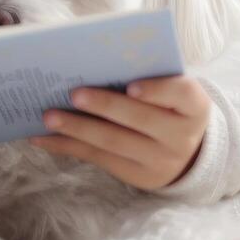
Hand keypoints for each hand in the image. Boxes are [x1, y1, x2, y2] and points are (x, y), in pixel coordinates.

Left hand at [28, 74, 209, 190]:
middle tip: (74, 93)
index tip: (131, 86)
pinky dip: (69, 146)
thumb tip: (96, 63)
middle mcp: (182, 136)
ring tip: (49, 116)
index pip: (182, 94)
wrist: (189, 153)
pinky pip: (98, 158)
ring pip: (114, 142)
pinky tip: (44, 138)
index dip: (157, 90)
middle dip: (105, 106)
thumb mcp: (175, 92)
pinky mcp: (136, 176)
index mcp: (195, 106)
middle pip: (141, 120)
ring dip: (78, 128)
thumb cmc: (171, 107)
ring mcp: (159, 160)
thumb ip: (150, 76)